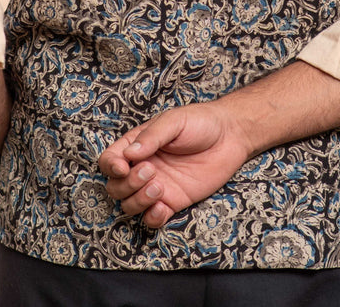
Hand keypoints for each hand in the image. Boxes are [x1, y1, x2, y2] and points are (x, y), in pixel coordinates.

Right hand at [98, 101, 250, 227]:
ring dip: (138, 200)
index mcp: (137, 145)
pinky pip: (152, 219)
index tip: (123, 167)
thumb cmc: (200, 122)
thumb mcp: (174, 121)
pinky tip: (163, 207)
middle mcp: (142, 167)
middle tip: (151, 171)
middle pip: (115, 187)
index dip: (110, 167)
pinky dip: (152, 218)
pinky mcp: (173, 201)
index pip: (109, 160)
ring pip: (129, 205)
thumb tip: (129, 154)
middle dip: (127, 184)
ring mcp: (157, 186)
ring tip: (159, 187)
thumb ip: (152, 136)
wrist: (230, 136)